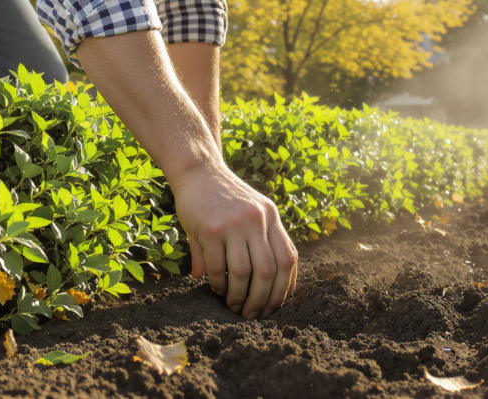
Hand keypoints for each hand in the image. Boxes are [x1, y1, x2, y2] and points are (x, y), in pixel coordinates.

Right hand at [169, 162, 297, 319]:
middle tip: (254, 315)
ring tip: (235, 306)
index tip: (276, 305)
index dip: (285, 288)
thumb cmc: (225, 198)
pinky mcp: (210, 229)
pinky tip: (217, 290)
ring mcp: (234, 224)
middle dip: (263, 300)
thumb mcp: (248, 214)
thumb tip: (251, 284)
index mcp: (272, 217)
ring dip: (239, 296)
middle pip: (268, 271)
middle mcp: (257, 220)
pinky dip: (219, 284)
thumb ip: (256, 246)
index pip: (288, 259)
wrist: (198, 171)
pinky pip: (217, 266)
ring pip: (243, 273)